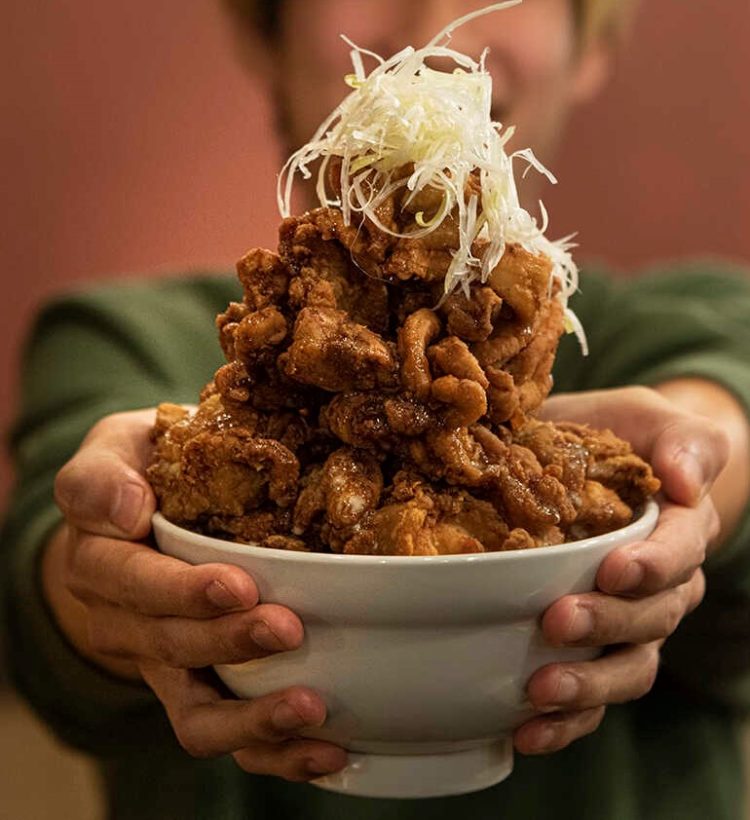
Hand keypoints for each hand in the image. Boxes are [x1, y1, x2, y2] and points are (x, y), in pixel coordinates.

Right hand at [47, 409, 346, 780]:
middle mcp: (126, 623)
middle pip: (171, 647)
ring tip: (310, 709)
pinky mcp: (202, 688)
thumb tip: (126, 508)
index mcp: (102, 560)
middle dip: (230, 644)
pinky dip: (274, 750)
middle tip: (288, 629)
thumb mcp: (111, 451)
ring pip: (196, 715)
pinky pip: (230, 732)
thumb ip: (100, 477)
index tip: (237, 586)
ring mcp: (166, 663)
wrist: (139, 515)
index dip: (181, 592)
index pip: (131, 581)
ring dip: (252, 720)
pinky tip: (328, 749)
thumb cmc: (140, 470)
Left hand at [513, 386, 729, 754]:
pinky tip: (526, 731)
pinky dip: (566, 719)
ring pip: (626, 668)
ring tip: (541, 690)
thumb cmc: (620, 435)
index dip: (652, 566)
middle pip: (651, 619)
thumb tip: (684, 481)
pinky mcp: (593, 648)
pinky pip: (593, 696)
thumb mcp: (652, 419)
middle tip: (557, 621)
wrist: (591, 461)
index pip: (680, 552)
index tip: (612, 568)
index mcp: (678, 529)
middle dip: (608, 624)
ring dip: (588, 685)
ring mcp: (629, 624)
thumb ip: (683, 442)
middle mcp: (661, 586)